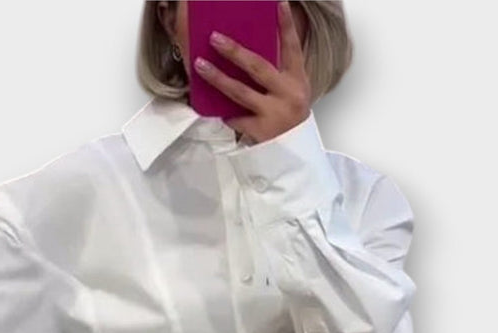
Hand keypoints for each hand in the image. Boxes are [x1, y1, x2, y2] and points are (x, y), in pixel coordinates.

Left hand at [194, 0, 310, 144]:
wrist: (295, 152)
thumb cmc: (290, 115)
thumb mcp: (291, 90)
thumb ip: (277, 72)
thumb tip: (247, 52)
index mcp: (297, 80)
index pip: (292, 48)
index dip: (286, 25)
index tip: (279, 4)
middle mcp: (287, 94)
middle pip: (257, 67)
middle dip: (234, 52)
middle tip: (215, 38)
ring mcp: (273, 113)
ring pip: (240, 92)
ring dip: (217, 77)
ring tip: (200, 64)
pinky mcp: (260, 131)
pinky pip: (236, 118)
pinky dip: (226, 113)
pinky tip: (216, 108)